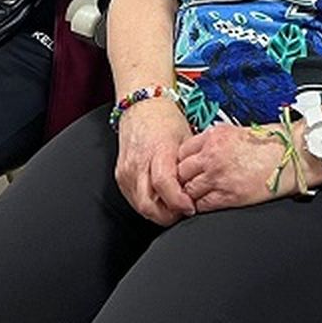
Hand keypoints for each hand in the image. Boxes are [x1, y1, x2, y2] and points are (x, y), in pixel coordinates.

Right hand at [113, 98, 195, 225]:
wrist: (142, 107)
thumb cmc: (165, 120)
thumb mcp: (186, 139)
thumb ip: (190, 167)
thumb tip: (200, 190)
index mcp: (157, 150)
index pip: (164, 184)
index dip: (178, 202)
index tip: (190, 207)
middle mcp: (138, 163)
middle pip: (148, 204)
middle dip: (168, 216)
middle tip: (183, 212)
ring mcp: (126, 171)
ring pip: (140, 207)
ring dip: (158, 213)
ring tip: (173, 205)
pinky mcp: (120, 176)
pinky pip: (133, 200)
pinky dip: (148, 204)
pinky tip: (160, 198)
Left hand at [176, 124, 303, 211]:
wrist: (293, 156)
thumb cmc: (273, 143)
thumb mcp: (238, 132)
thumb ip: (216, 142)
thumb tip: (203, 153)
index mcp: (214, 136)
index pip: (182, 152)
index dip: (182, 163)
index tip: (185, 169)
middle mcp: (212, 155)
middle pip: (181, 172)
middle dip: (183, 179)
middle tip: (187, 185)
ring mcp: (219, 176)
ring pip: (189, 190)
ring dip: (191, 195)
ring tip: (196, 197)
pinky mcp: (229, 195)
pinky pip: (203, 205)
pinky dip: (202, 206)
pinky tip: (207, 204)